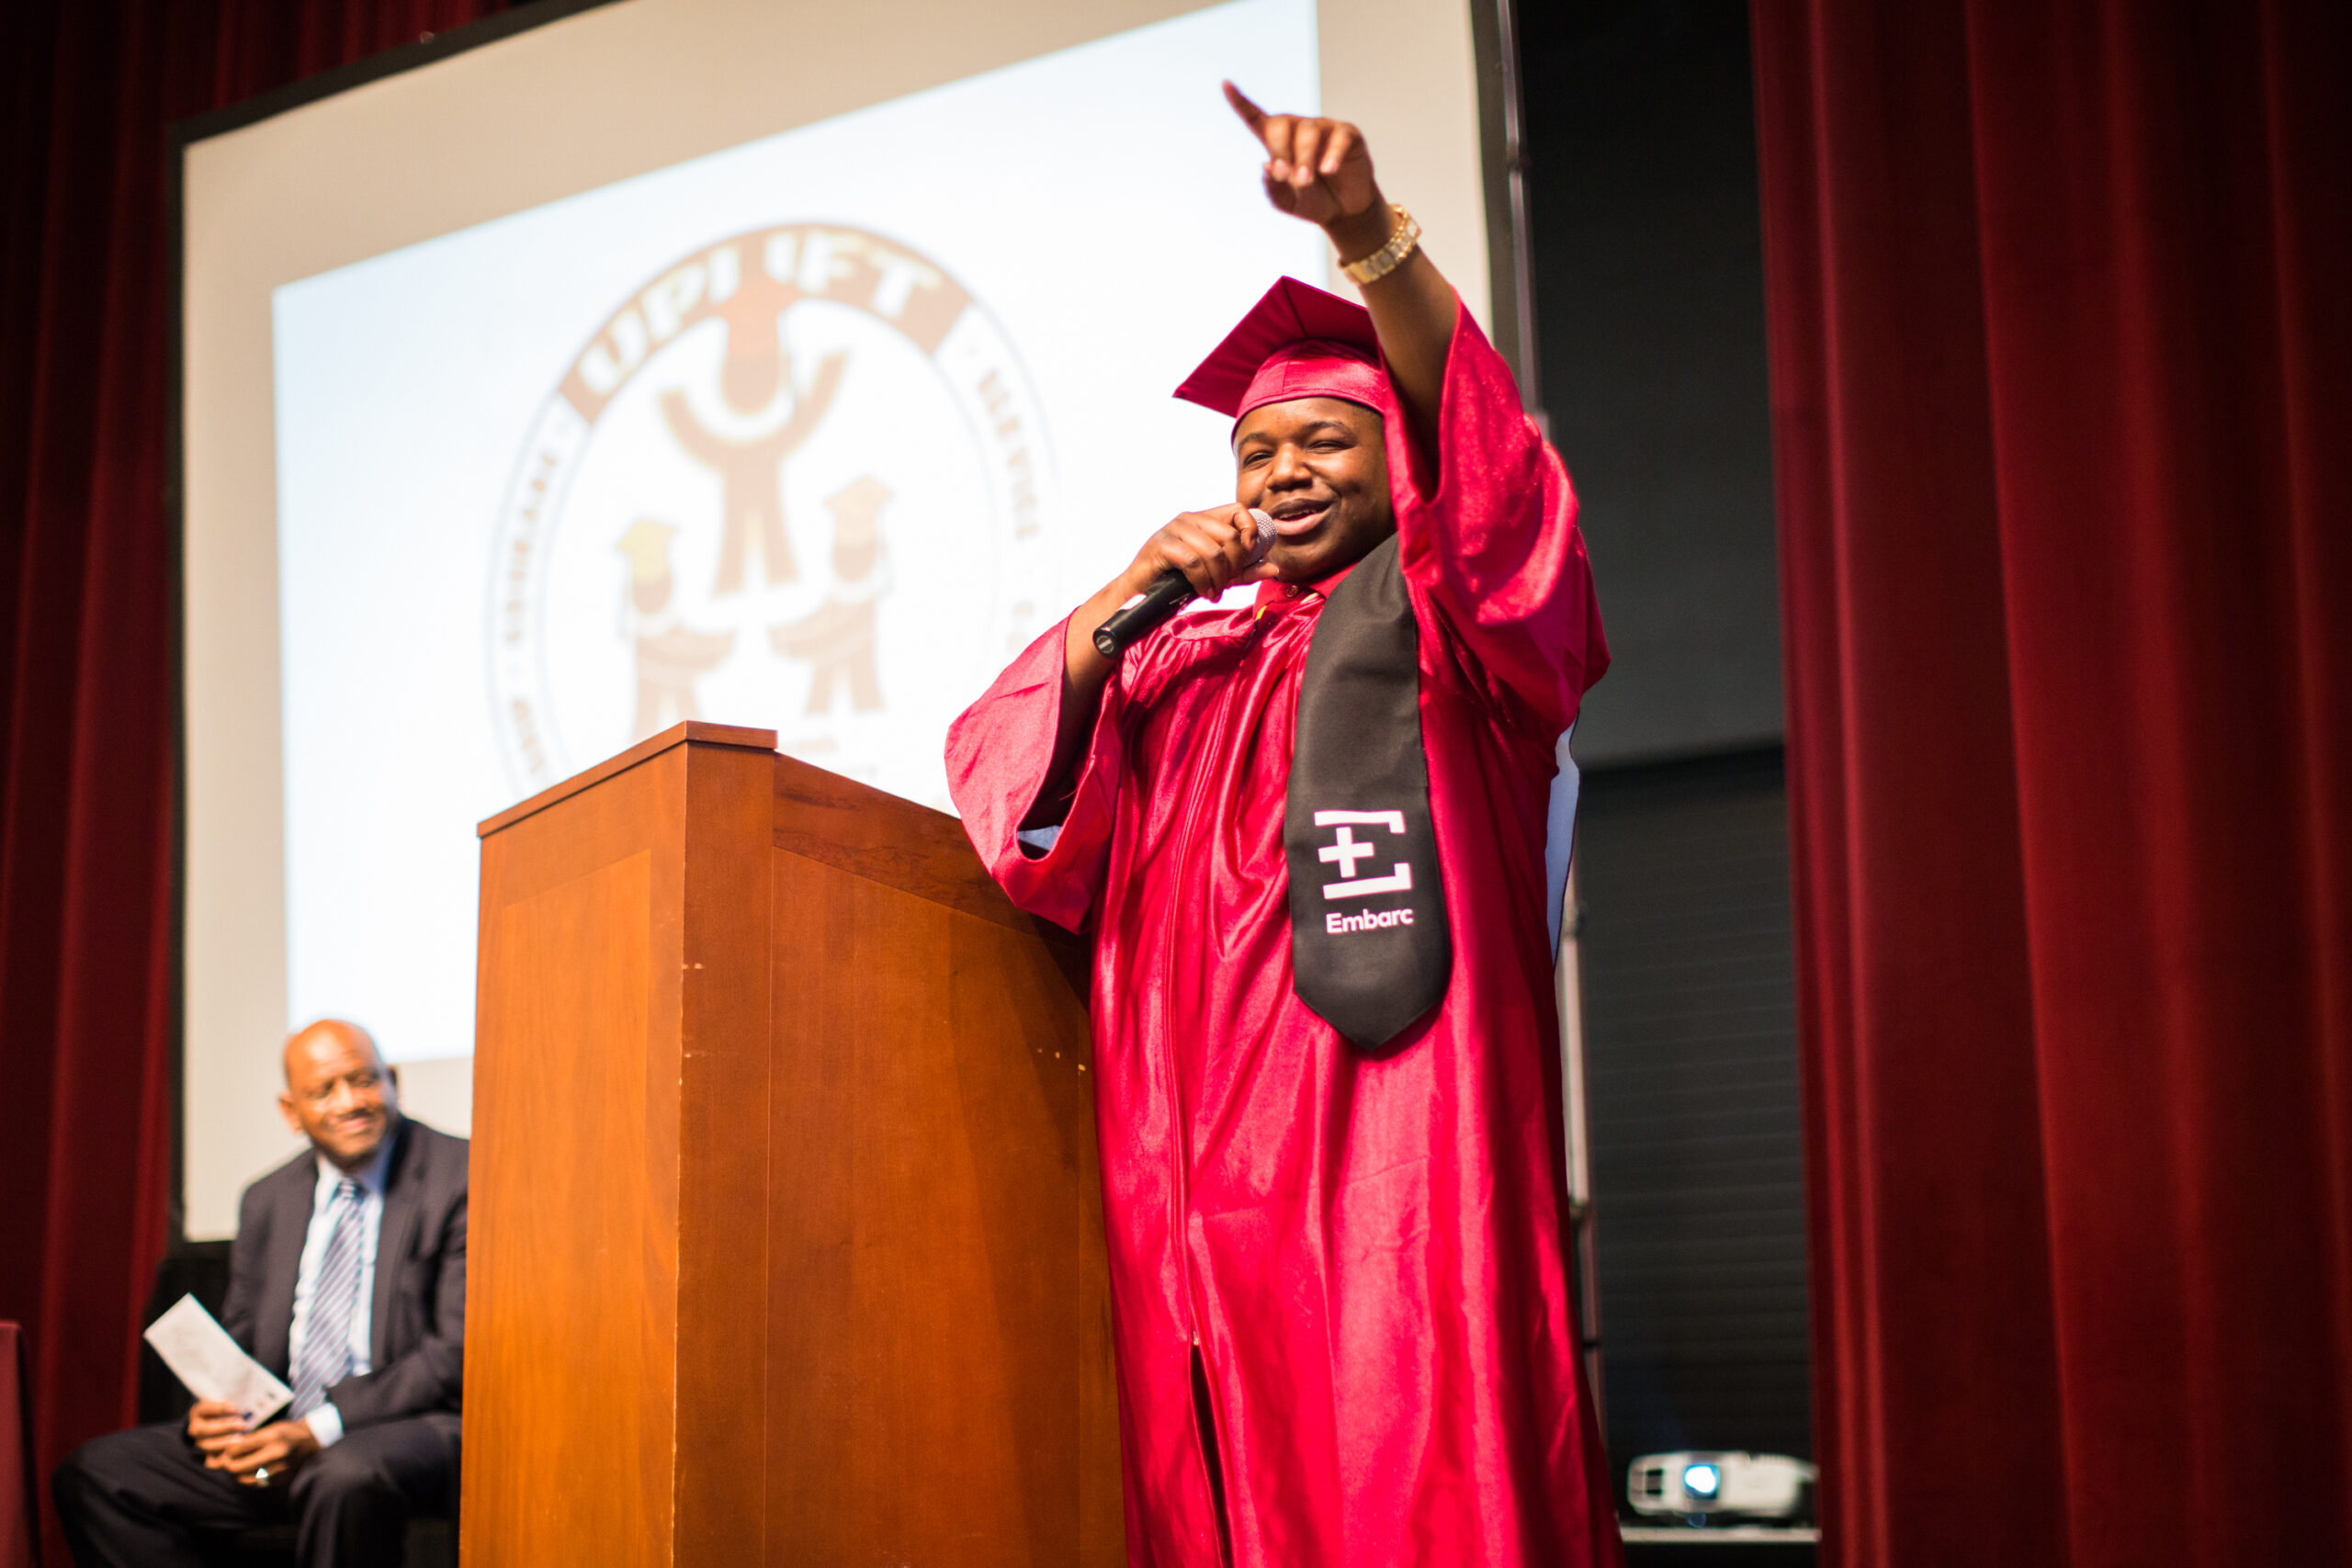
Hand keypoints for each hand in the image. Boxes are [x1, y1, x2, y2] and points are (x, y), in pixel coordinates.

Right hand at [187, 1398, 251, 1452]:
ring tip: (241, 1438)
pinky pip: (211, 1461)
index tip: (234, 1408)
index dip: (217, 1408)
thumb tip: (245, 1394)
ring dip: (224, 1442)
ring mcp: (201, 1442)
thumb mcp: (230, 1401)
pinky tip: (235, 1452)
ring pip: (206, 1446)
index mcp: (198, 1412)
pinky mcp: (209, 1456)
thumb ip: (232, 1402)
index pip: (202, 1409)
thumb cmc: (232, 1410)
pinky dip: (223, 1457)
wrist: (229, 1425)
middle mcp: (196, 1428)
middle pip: (203, 1430)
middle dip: (223, 1427)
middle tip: (242, 1424)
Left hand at [207, 1418, 319, 1486]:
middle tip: (228, 1461)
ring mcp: (278, 1469)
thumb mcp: (271, 1429)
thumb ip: (250, 1440)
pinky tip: (253, 1471)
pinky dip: (250, 1479)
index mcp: (272, 1437)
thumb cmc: (289, 1432)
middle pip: (237, 1467)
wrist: (314, 1442)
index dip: (227, 1451)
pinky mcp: (280, 1480)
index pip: (238, 1448)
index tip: (226, 1450)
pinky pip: (256, 1484)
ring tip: (241, 1466)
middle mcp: (275, 1454)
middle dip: (228, 1464)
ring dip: (238, 1474)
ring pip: (243, 1479)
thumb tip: (227, 1451)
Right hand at [1119, 504, 1277, 605]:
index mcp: (1204, 519)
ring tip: (1214, 592)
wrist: (1140, 593)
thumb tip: (1275, 568)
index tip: (1249, 555)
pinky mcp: (1161, 545)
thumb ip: (1245, 572)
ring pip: (1214, 551)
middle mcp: (1189, 518)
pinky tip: (1203, 591)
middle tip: (1227, 584)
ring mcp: (1173, 529)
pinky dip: (1203, 581)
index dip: (1250, 530)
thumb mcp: (1217, 575)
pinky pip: (1194, 562)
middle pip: (1230, 535)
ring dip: (1219, 578)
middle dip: (1235, 566)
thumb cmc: (1178, 582)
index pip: (1239, 509)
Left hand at [1223, 82, 1383, 246]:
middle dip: (1280, 149)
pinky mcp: (1347, 134)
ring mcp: (1324, 129)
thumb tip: (1267, 164)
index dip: (1239, 102)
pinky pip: (1338, 137)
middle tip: (1287, 176)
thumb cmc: (1312, 201)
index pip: (1255, 118)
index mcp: (1277, 142)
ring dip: (1304, 158)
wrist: (1344, 212)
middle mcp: (1298, 129)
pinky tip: (1328, 170)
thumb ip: (1272, 187)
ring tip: (1305, 181)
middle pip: (1280, 123)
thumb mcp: (1286, 202)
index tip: (1225, 85)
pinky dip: (1331, 154)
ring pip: (1308, 131)